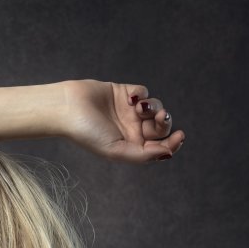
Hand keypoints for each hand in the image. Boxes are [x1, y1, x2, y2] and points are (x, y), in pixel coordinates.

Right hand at [63, 79, 184, 162]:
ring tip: (140, 107)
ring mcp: (129, 112)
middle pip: (160, 127)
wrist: (68, 108)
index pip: (159, 147)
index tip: (180, 136)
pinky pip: (143, 92)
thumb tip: (168, 154)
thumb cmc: (88, 133)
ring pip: (156, 108)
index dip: (173, 143)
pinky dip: (141, 94)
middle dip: (164, 122)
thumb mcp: (116, 150)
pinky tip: (128, 98)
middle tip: (160, 118)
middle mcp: (132, 131)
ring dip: (154, 107)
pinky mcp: (124, 93)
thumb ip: (143, 155)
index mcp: (130, 147)